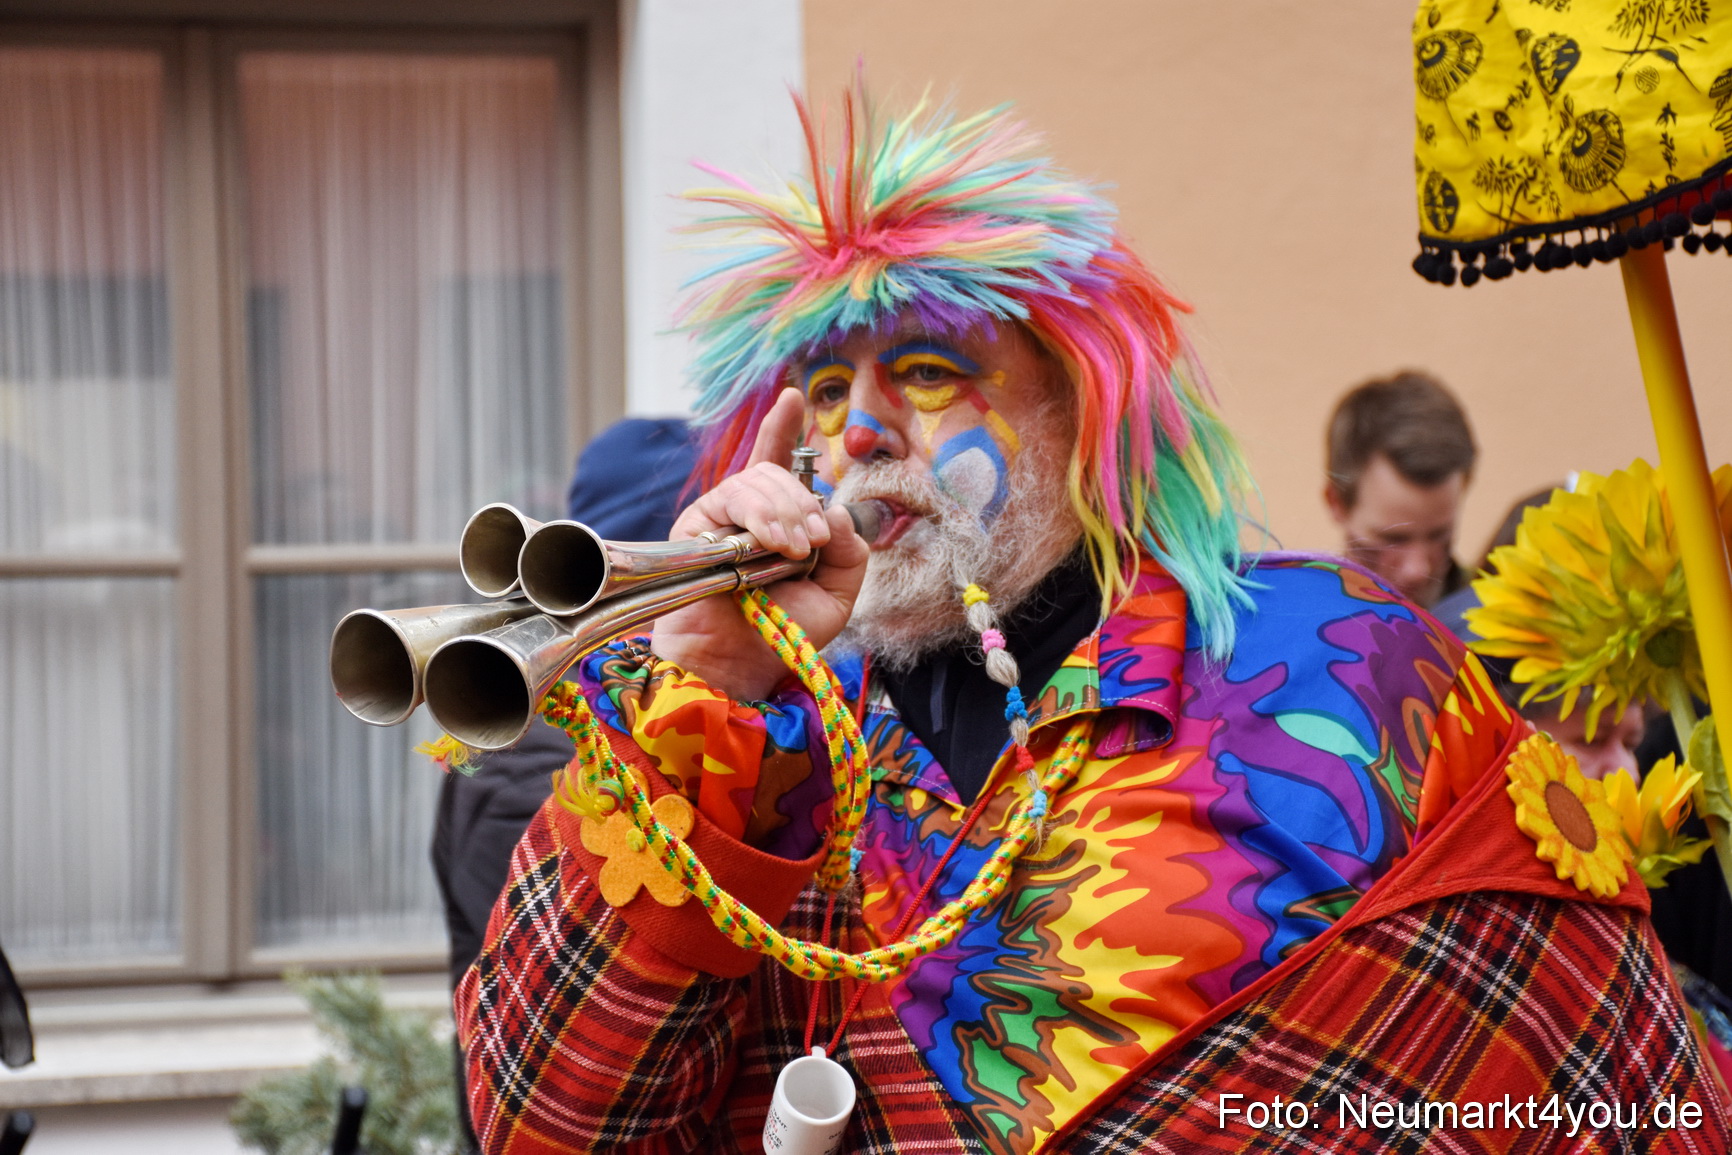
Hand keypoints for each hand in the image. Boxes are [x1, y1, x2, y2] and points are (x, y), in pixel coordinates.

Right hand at [651, 388, 869, 699]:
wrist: (743, 665)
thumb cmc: (783, 633)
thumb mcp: (837, 591)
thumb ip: (848, 549)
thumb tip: (833, 510)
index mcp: (778, 521)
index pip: (778, 463)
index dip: (783, 429)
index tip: (791, 397)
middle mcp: (746, 514)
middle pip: (776, 472)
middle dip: (803, 500)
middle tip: (814, 541)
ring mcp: (720, 517)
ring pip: (756, 480)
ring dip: (785, 511)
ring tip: (795, 550)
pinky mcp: (697, 525)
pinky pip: (733, 498)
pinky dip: (761, 518)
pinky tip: (774, 546)